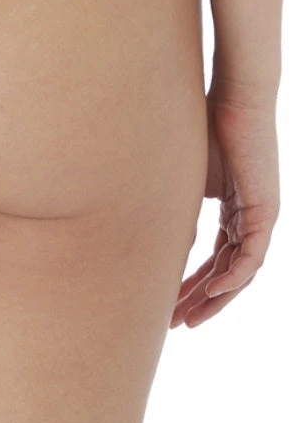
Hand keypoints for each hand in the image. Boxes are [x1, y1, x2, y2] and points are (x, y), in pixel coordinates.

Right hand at [171, 94, 279, 328]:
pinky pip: (251, 257)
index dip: (193, 283)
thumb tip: (155, 240)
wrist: (233, 99)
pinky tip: (210, 294)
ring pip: (240, 272)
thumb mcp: (185, 180)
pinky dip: (232, 278)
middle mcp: (251, 217)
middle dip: (200, 300)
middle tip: (175, 323)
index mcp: (235, 209)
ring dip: (214, 298)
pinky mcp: (266, 210)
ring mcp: (261, 216)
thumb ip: (178, 211)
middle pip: (227, 273)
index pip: (216, 258)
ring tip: (188, 318)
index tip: (169, 303)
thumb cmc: (204, 127)